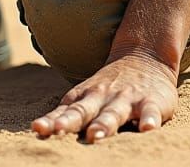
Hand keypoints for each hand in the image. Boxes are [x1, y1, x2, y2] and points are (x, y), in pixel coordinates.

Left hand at [32, 51, 178, 142]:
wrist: (145, 55)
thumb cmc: (108, 87)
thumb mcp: (85, 96)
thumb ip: (67, 114)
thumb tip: (37, 130)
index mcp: (85, 97)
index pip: (66, 110)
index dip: (53, 121)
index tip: (38, 128)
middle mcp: (103, 97)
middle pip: (84, 110)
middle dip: (71, 121)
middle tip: (59, 131)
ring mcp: (127, 99)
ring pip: (114, 112)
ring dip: (104, 124)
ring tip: (95, 135)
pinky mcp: (152, 102)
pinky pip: (151, 112)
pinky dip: (149, 120)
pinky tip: (148, 128)